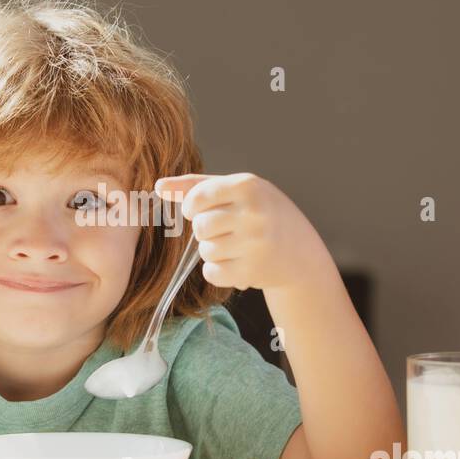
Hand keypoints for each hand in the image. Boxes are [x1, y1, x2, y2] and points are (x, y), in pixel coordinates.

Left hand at [154, 172, 323, 291]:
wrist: (301, 251)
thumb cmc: (262, 212)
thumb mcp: (236, 191)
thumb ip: (196, 187)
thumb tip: (159, 187)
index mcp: (248, 186)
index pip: (197, 197)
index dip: (191, 207)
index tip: (198, 210)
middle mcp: (254, 213)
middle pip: (200, 227)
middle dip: (204, 230)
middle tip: (223, 230)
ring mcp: (255, 244)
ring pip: (205, 251)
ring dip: (213, 251)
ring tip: (235, 246)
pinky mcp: (253, 271)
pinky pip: (212, 273)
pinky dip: (217, 271)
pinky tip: (236, 263)